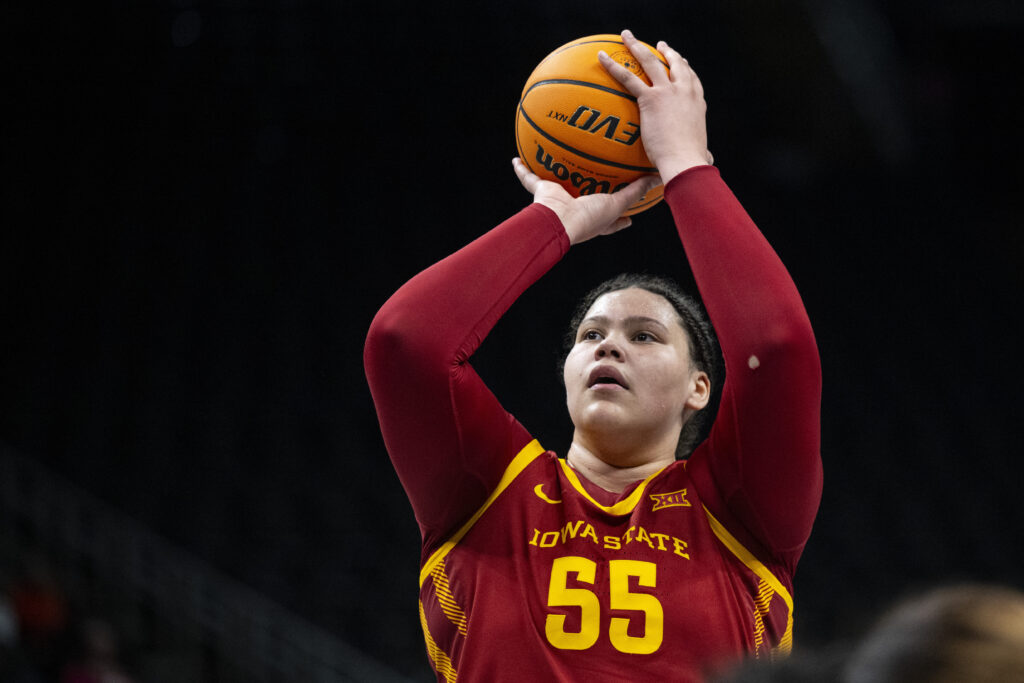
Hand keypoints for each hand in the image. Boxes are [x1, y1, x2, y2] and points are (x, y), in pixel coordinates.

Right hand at [513, 158, 659, 244]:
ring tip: (558, 158)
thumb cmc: (587, 219)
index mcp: (595, 219)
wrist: (559, 221)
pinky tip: (518, 157)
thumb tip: (657, 178)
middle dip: (588, 190)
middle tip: (597, 177)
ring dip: (555, 174)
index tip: (632, 216)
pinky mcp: (542, 192)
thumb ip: (635, 191)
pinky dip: (523, 169)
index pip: (612, 219)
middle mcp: (576, 210)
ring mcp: (558, 201)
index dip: (622, 217)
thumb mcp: (616, 204)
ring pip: (557, 185)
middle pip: (584, 198)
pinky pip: (530, 178)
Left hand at [598, 30, 712, 183]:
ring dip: (636, 46)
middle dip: (667, 52)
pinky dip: (613, 66)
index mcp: (697, 103)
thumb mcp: (702, 153)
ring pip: (650, 62)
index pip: (691, 79)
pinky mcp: (651, 98)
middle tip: (659, 45)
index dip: (685, 68)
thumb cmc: (692, 163)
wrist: (685, 161)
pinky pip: (628, 78)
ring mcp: (668, 92)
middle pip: (675, 64)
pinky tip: (602, 57)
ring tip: (626, 36)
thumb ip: (703, 153)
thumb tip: (708, 160)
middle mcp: (684, 91)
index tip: (681, 62)